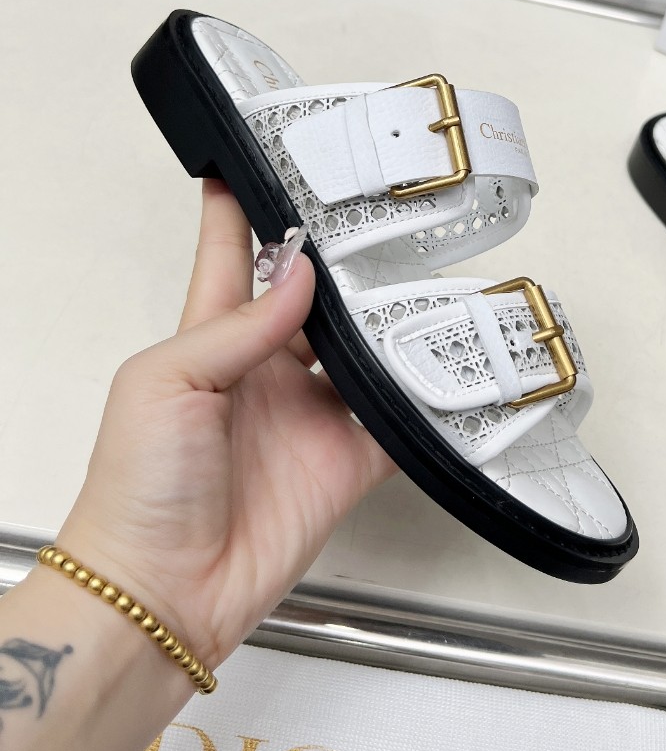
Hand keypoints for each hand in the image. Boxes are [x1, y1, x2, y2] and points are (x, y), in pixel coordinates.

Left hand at [59, 179, 395, 669]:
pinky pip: (395, 427)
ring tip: (422, 282)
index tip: (262, 157)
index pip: (230, 255)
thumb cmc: (136, 490)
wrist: (162, 593)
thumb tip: (300, 274)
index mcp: (207, 341)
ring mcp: (306, 418)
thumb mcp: (168, 383)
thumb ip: (239, 327)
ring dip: (389, 327)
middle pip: (312, 301)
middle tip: (376, 219)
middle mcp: (263, 372)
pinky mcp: (342, 466)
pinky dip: (423, 406)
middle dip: (342, 263)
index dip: (243, 206)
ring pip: (362, 355)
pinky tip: (445, 374)